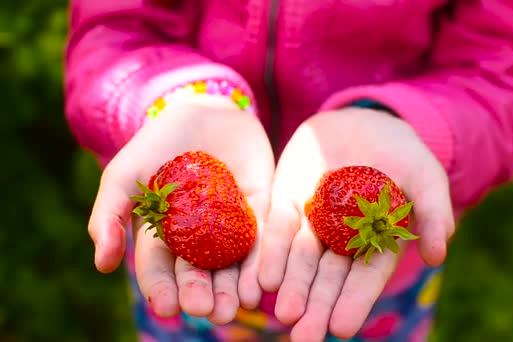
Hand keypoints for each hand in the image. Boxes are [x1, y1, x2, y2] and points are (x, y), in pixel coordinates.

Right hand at [88, 95, 273, 323]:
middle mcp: (197, 238)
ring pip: (230, 266)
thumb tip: (102, 265)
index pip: (160, 268)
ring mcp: (229, 226)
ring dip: (232, 290)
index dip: (162, 288)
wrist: (206, 109)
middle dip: (200, 294)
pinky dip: (261, 264)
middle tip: (205, 312)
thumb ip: (110, 214)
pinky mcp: (261, 211)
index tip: (168, 307)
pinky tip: (261, 285)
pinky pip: (262, 242)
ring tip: (234, 307)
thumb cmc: (159, 142)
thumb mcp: (127, 174)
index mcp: (163, 233)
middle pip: (198, 273)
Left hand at [258, 108, 454, 340]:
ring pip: (300, 261)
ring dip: (292, 288)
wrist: (362, 122)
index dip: (354, 301)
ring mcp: (312, 223)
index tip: (342, 327)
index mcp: (376, 242)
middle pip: (328, 278)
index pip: (365, 277)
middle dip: (317, 306)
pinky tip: (264, 279)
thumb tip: (439, 255)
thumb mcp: (425, 176)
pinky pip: (278, 230)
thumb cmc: (402, 153)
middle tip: (305, 337)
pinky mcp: (287, 202)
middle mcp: (341, 241)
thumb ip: (433, 212)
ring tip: (284, 315)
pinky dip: (272, 254)